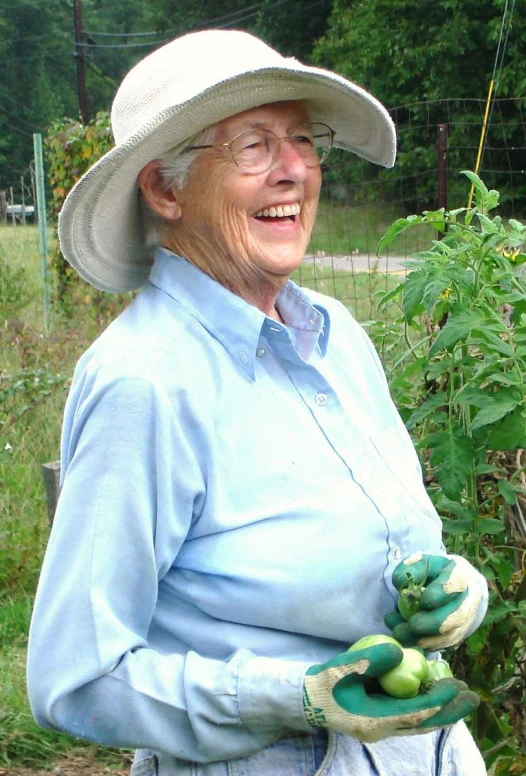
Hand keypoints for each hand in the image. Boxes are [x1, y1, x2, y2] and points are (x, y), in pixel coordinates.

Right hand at [303, 642, 478, 742]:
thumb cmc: (322, 682)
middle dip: (449, 711)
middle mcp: (381, 729)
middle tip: (471, 697)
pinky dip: (425, 704)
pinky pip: (409, 715)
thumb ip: (370, 660)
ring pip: (418, 721)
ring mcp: (380, 726)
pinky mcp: (378, 719)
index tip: (456, 687)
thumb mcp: (343, 667)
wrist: (306, 698)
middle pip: (423, 723)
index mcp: (373, 721)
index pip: (414, 714)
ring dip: (440, 708)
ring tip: (460, 694)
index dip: (438, 701)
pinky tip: (434, 691)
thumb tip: (400, 652)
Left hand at [385, 552, 483, 649]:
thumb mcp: (422, 563)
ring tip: (400, 633)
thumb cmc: (435, 572)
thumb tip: (400, 584)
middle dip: (429, 624)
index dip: (436, 595)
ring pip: (448, 635)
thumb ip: (409, 569)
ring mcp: (467, 619)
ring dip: (422, 638)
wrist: (456, 585)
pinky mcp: (460, 634)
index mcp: (460, 575)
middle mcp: (469, 599)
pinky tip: (408, 639)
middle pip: (454, 617)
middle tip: (409, 625)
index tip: (421, 600)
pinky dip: (424, 644)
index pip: (452, 585)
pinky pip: (443, 644)